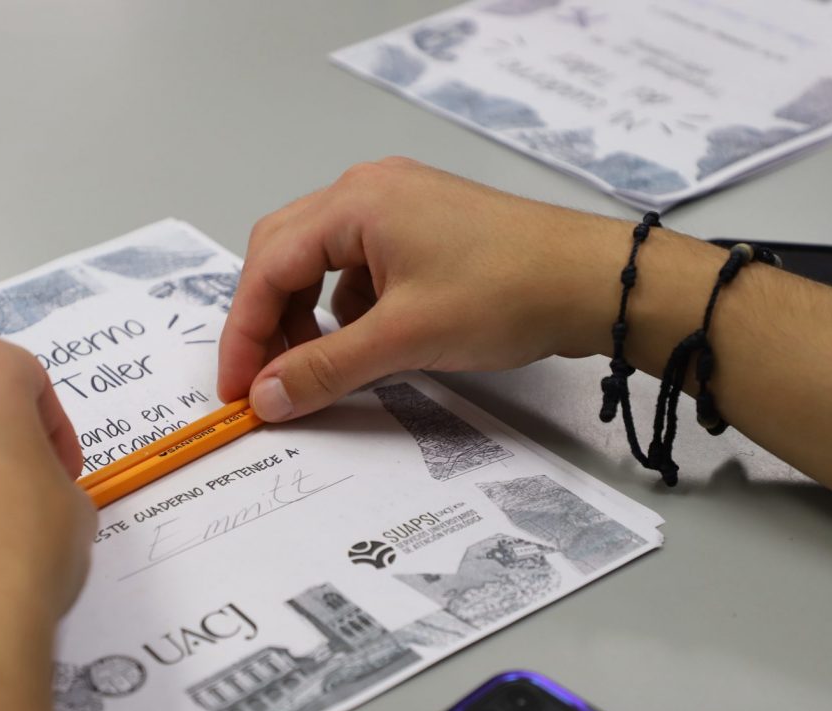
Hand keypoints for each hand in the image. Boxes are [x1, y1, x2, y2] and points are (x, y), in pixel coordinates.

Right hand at [218, 157, 620, 419]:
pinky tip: (365, 339)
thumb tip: (265, 397)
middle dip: (268, 319)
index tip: (237, 388)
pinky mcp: (422, 227)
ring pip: (319, 260)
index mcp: (354, 203)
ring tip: (316, 364)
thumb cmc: (505, 294)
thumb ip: (324, 368)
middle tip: (265, 379)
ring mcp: (398, 204)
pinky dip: (346, 306)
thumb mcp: (403, 338)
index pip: (268, 267)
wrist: (594, 282)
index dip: (245, 332)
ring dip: (306, 313)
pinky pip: (358, 265)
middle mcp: (367, 192)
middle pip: (283, 254)